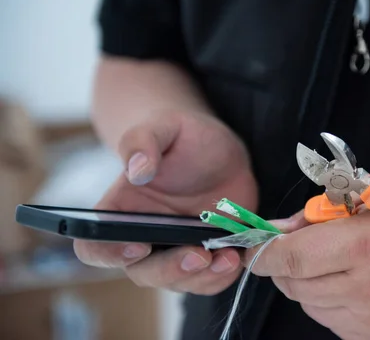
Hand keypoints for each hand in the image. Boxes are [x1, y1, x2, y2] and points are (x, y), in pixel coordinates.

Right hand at [74, 109, 257, 294]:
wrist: (220, 151)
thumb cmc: (183, 136)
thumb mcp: (164, 126)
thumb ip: (143, 141)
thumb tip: (136, 170)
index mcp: (120, 210)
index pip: (94, 245)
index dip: (109, 253)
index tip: (139, 245)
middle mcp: (143, 237)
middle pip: (142, 272)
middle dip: (169, 269)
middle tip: (199, 254)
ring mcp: (176, 249)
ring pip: (178, 281)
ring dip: (202, 277)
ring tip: (228, 256)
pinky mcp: (207, 254)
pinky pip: (209, 280)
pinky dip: (223, 275)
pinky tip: (238, 255)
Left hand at [246, 186, 369, 339]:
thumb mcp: (367, 196)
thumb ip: (312, 216)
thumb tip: (271, 232)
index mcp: (366, 245)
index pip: (290, 258)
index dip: (265, 254)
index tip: (257, 250)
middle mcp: (369, 290)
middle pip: (294, 284)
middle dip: (288, 265)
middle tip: (307, 247)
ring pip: (309, 305)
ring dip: (309, 284)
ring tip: (340, 263)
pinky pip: (330, 322)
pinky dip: (330, 302)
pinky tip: (355, 284)